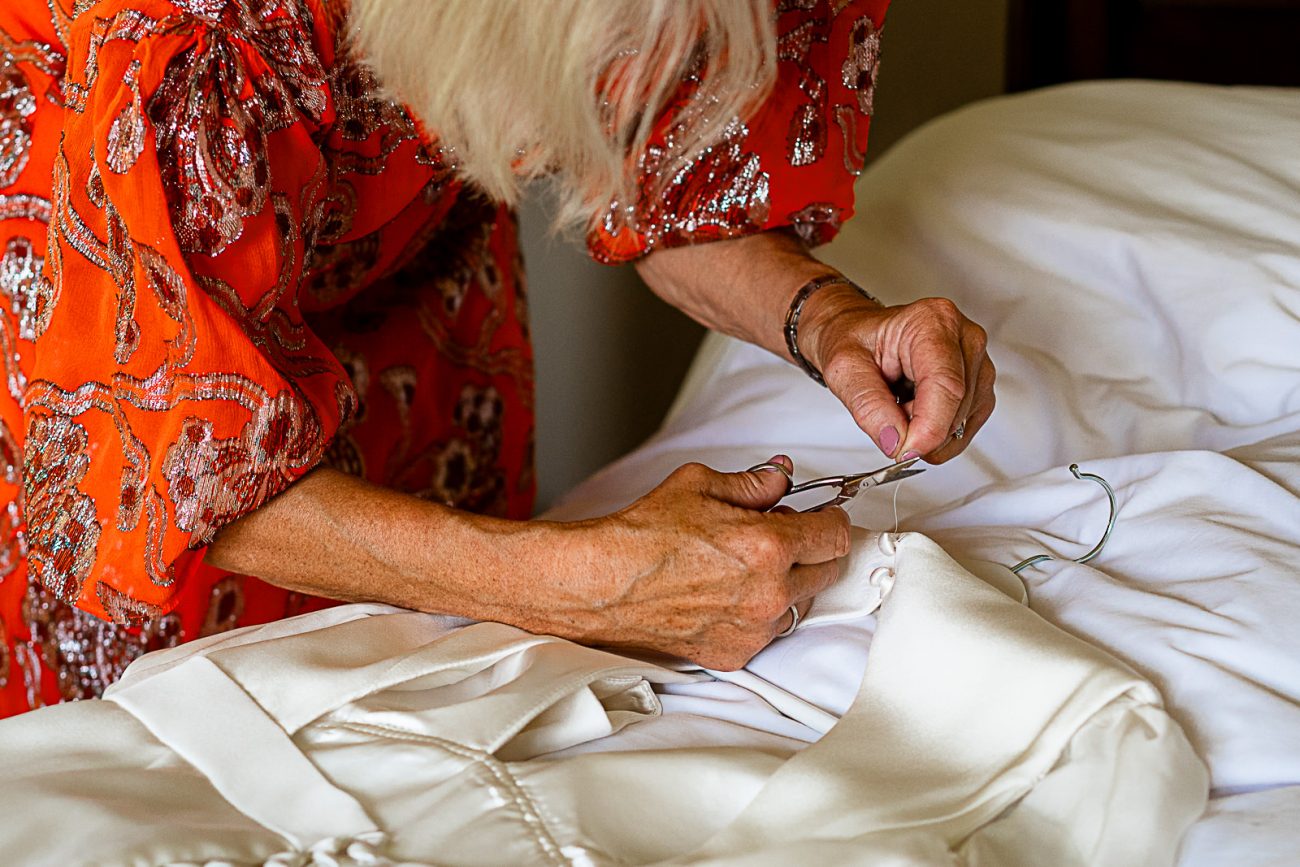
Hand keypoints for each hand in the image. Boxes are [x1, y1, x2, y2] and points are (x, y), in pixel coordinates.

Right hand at [548, 458, 849, 669]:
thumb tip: (782, 476)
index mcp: (769, 546)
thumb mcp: (701, 485)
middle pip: (827, 571)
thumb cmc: (643, 536)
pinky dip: (759, 612)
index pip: (835, 535)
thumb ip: (754, 482)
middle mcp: (768, 593)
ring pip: (800, 603)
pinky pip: (768, 631)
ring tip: (746, 566)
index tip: (823, 515)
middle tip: (782, 535)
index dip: (830, 518)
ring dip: (788, 583)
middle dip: (811, 549)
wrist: (604, 582)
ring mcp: (754, 628)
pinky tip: (728, 593)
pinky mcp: (735, 652)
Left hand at [800, 283, 995, 462]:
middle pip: (958, 407)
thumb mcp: (843, 369)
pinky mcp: (979, 386)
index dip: (929, 428)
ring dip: (927, 430)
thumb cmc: (856, 341)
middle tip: (888, 418)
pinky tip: (916, 411)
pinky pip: (965, 427)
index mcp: (932, 322)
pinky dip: (937, 432)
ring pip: (963, 422)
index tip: (904, 451)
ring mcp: (977, 362)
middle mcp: (964, 338)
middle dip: (920, 429)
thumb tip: (895, 441)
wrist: (861, 335)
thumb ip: (868, 406)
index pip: (946, 385)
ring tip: (900, 404)